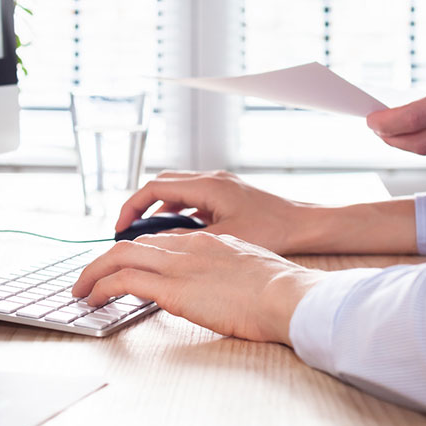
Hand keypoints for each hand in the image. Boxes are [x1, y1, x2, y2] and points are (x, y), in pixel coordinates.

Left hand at [72, 232, 323, 344]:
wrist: (288, 296)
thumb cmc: (281, 293)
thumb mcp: (251, 272)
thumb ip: (229, 273)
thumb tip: (222, 289)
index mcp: (209, 242)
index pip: (161, 241)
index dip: (137, 254)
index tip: (124, 267)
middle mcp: (189, 246)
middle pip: (134, 244)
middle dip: (106, 260)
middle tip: (90, 277)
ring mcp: (179, 264)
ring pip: (119, 257)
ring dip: (94, 273)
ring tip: (81, 290)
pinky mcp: (172, 287)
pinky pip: (123, 280)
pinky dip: (102, 287)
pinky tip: (93, 299)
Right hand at [115, 170, 312, 254]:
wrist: (306, 224)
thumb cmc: (273, 230)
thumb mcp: (223, 239)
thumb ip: (186, 239)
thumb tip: (157, 245)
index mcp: (207, 186)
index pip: (155, 187)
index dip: (132, 207)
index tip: (120, 227)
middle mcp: (211, 179)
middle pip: (162, 185)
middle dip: (141, 206)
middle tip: (127, 230)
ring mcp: (220, 185)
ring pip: (177, 191)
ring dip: (159, 209)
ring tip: (148, 235)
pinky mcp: (228, 195)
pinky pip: (193, 198)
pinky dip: (178, 212)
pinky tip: (178, 233)